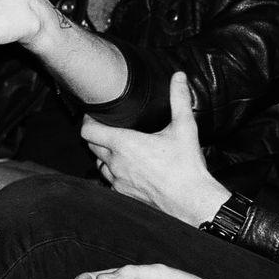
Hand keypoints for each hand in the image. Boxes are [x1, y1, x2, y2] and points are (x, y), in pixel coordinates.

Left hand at [84, 72, 226, 226]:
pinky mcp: (124, 194)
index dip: (88, 121)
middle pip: (91, 146)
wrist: (191, 201)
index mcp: (125, 144)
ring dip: (104, 155)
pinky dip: (113, 172)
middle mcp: (116, 163)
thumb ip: (179, 99)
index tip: (94, 115)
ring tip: (118, 147)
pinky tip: (127, 168)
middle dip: (97, 136)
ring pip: (99, 164)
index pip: (89, 131)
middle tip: (108, 127)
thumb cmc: (186, 166)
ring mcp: (118, 181)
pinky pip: (109, 180)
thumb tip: (179, 77)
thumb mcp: (185, 128)